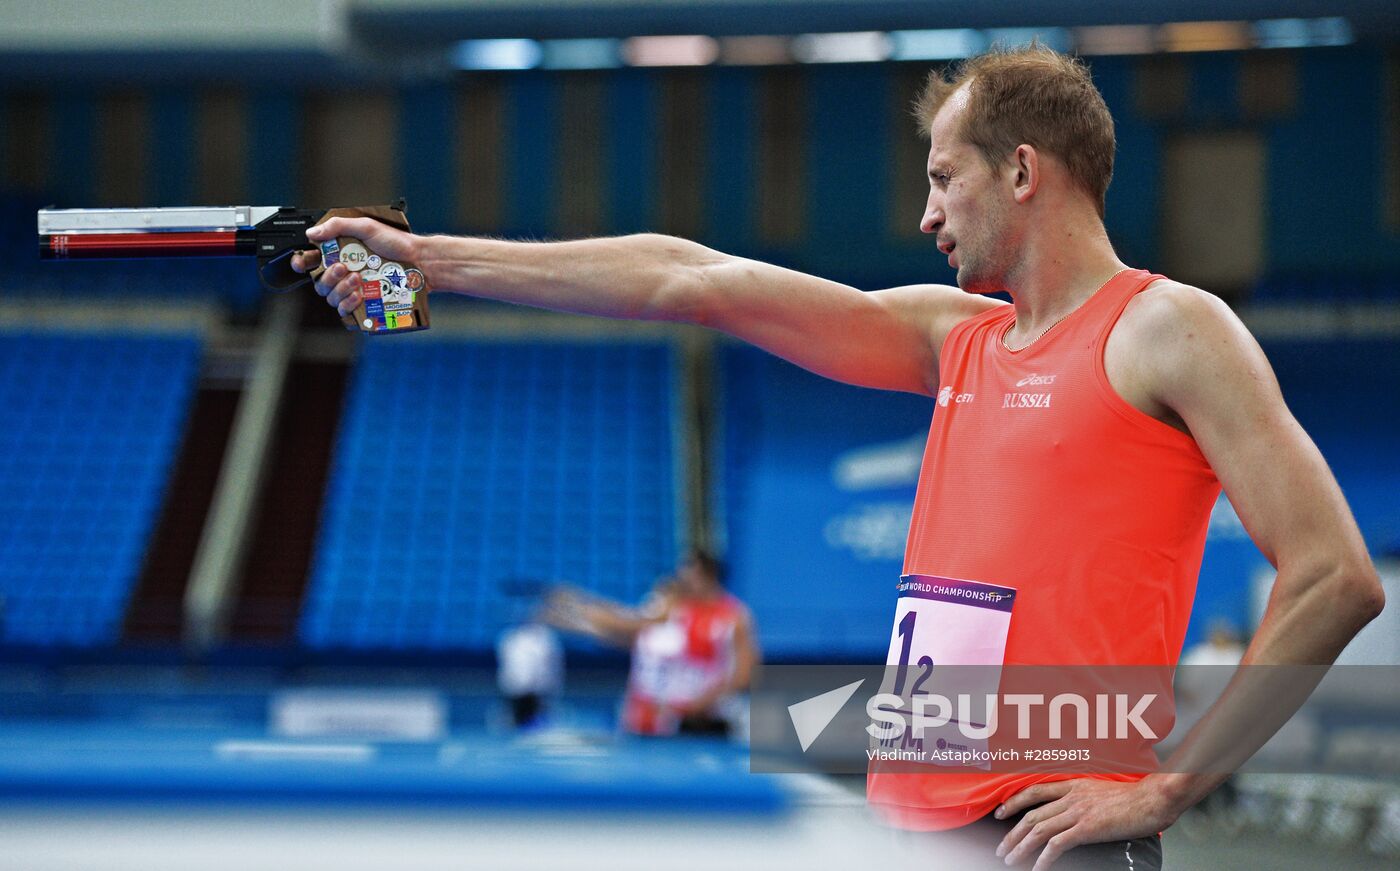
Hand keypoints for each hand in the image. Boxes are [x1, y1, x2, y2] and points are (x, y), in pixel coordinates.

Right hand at [290, 217, 423, 316]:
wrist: (420, 262)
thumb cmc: (397, 243)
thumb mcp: (367, 227)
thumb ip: (338, 226)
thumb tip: (312, 233)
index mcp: (340, 253)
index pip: (311, 261)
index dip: (300, 262)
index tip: (302, 262)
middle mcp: (344, 273)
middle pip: (319, 283)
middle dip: (327, 276)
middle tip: (342, 268)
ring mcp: (353, 290)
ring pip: (331, 297)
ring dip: (339, 289)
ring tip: (356, 279)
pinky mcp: (364, 305)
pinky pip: (345, 312)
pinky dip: (347, 304)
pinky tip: (358, 295)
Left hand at [994, 778, 1179, 869]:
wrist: (1153, 799)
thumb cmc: (1135, 798)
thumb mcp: (1102, 790)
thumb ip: (1084, 798)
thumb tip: (1073, 813)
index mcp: (1073, 785)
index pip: (1034, 791)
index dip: (1014, 802)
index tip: (1000, 812)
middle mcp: (1071, 797)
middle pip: (1031, 815)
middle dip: (1012, 833)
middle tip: (1001, 847)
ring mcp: (1078, 812)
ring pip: (1039, 830)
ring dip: (1021, 847)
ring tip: (1010, 859)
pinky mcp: (1087, 828)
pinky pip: (1057, 844)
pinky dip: (1043, 858)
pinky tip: (1037, 868)